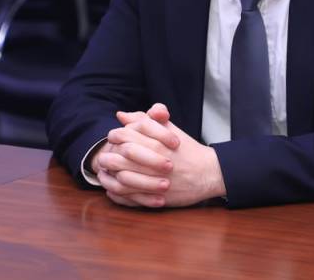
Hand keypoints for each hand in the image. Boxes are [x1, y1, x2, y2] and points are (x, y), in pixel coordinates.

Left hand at [96, 103, 225, 207]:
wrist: (208, 173)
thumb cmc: (187, 150)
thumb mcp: (168, 129)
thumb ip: (145, 120)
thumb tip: (121, 115)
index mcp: (155, 142)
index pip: (123, 135)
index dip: (114, 136)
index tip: (113, 139)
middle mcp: (153, 160)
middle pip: (118, 157)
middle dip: (107, 156)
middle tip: (105, 157)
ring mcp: (154, 181)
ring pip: (120, 178)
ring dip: (109, 175)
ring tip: (106, 172)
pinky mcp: (155, 198)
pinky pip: (128, 197)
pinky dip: (116, 193)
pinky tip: (113, 188)